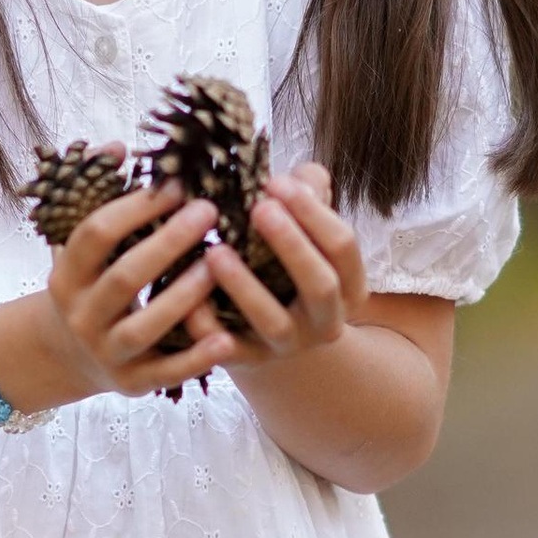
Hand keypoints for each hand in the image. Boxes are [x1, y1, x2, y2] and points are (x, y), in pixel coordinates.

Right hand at [25, 171, 243, 398]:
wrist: (67, 356)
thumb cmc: (90, 285)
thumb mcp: (82, 247)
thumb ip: (99, 197)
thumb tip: (116, 147)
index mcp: (66, 275)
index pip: (96, 234)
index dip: (136, 206)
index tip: (177, 185)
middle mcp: (80, 315)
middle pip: (124, 278)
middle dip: (167, 243)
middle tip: (208, 211)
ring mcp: (105, 353)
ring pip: (145, 327)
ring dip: (183, 296)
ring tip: (218, 264)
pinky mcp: (131, 384)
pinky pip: (166, 373)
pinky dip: (196, 359)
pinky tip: (227, 339)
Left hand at [208, 162, 370, 359]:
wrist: (267, 330)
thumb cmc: (285, 264)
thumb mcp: (305, 231)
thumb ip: (309, 196)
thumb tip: (301, 176)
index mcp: (349, 285)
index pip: (342, 246)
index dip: (313, 213)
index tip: (277, 182)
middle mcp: (327, 320)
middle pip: (320, 284)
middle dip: (292, 245)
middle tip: (260, 208)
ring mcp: (289, 345)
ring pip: (274, 321)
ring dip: (245, 287)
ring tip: (216, 252)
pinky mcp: (251, 361)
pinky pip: (229, 349)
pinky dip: (208, 326)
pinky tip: (189, 300)